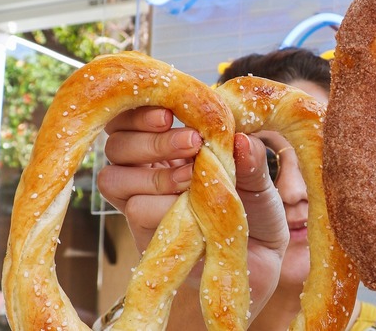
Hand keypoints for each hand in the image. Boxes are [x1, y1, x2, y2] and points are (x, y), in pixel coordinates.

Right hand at [97, 107, 287, 325]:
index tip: (169, 111)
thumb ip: (252, 159)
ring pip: (113, 177)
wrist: (260, 265)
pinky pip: (133, 210)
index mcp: (171, 148)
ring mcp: (144, 202)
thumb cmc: (257, 214)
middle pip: (115, 143)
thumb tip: (241, 139)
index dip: (139, 111)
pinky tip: (186, 201)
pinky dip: (158, 202)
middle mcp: (149, 172)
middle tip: (192, 141)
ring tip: (191, 176)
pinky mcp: (145, 234)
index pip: (132, 119)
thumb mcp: (261, 182)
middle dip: (149, 138)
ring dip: (152, 172)